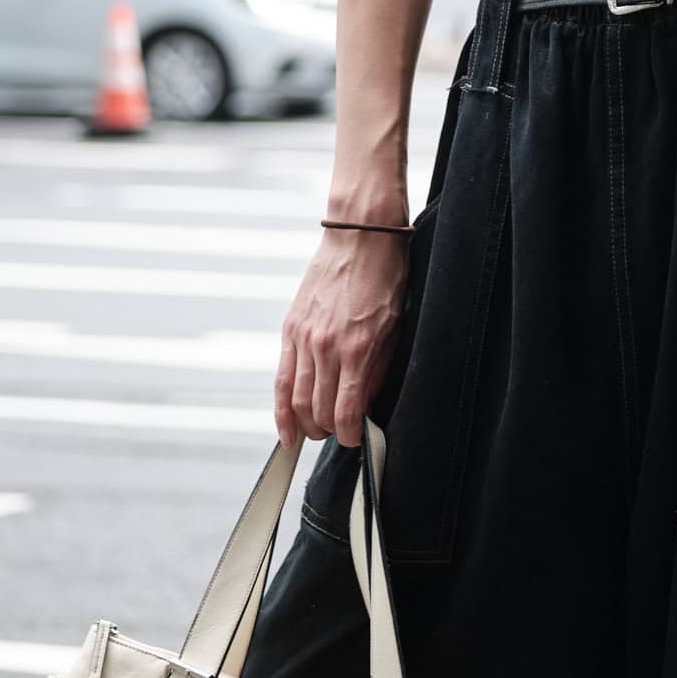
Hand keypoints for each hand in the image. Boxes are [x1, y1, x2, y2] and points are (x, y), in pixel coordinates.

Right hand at [274, 227, 411, 449]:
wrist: (360, 237)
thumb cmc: (385, 278)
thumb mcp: (394, 327)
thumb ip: (377, 369)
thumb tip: (363, 405)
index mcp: (358, 348)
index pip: (346, 410)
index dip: (349, 434)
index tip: (355, 440)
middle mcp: (326, 346)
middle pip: (317, 410)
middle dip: (327, 431)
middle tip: (337, 435)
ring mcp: (304, 338)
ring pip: (296, 399)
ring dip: (305, 424)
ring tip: (315, 432)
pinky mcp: (290, 329)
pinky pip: (282, 378)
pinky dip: (281, 409)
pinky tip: (286, 429)